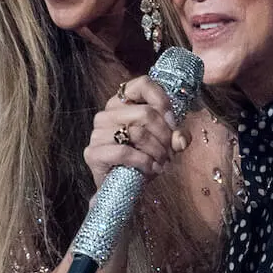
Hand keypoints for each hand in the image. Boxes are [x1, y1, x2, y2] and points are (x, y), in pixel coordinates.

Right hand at [84, 76, 188, 190]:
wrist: (124, 188)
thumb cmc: (144, 159)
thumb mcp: (166, 144)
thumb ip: (177, 136)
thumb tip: (180, 139)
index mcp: (122, 102)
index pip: (143, 83)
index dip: (163, 101)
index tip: (173, 123)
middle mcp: (107, 114)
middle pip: (146, 113)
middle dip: (165, 136)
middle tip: (170, 152)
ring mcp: (97, 133)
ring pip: (138, 133)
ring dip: (157, 151)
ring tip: (162, 163)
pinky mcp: (93, 153)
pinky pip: (124, 152)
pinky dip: (143, 162)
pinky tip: (151, 169)